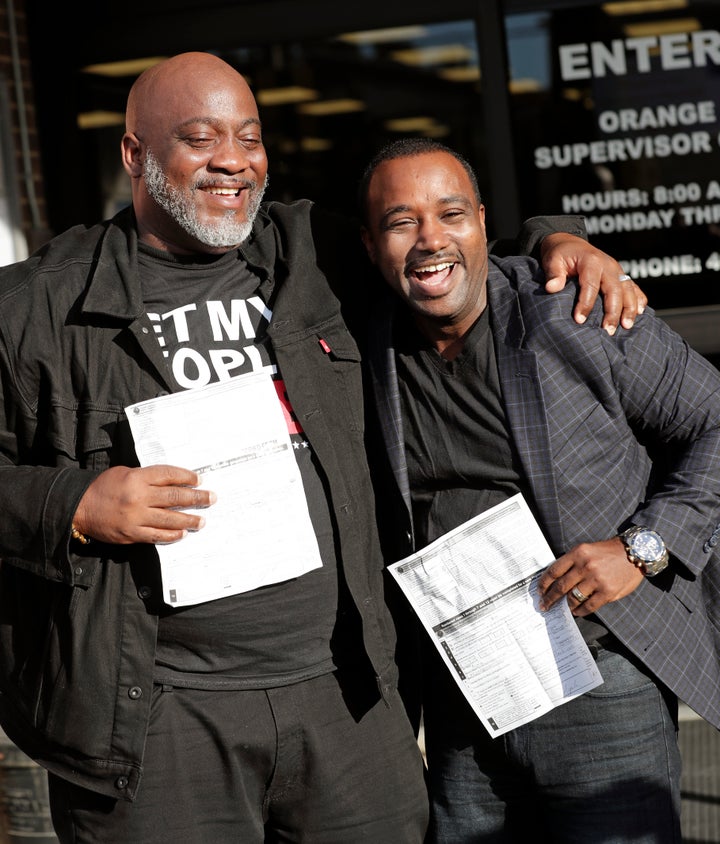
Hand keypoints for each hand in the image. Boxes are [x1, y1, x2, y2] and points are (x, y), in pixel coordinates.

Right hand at [72, 465, 215, 544]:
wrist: (79, 507)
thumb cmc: (103, 488)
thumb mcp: (124, 473)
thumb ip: (147, 477)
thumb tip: (173, 483)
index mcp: (137, 478)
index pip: (169, 475)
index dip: (187, 477)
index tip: (200, 479)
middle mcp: (139, 497)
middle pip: (175, 497)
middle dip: (197, 498)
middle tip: (211, 498)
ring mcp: (136, 517)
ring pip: (170, 519)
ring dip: (189, 520)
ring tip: (202, 520)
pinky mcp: (132, 534)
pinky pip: (157, 536)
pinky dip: (172, 535)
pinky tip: (183, 533)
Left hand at [537, 537, 643, 616]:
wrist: (635, 553)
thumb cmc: (608, 552)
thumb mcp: (587, 549)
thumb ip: (572, 563)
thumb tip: (556, 580)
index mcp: (578, 553)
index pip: (554, 570)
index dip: (544, 583)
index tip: (539, 591)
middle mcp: (585, 566)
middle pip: (561, 586)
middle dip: (550, 598)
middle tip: (544, 606)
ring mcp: (597, 579)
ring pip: (573, 597)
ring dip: (565, 606)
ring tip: (562, 609)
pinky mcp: (607, 592)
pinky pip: (589, 606)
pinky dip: (580, 611)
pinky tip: (576, 611)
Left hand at [540, 233, 647, 333]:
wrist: (571, 244)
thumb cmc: (561, 255)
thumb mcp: (553, 260)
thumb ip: (554, 274)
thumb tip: (552, 288)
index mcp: (591, 261)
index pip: (590, 285)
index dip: (585, 304)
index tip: (579, 320)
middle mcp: (608, 265)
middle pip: (614, 290)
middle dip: (613, 312)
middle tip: (608, 331)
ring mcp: (617, 270)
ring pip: (628, 290)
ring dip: (629, 309)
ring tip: (626, 327)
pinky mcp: (621, 275)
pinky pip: (634, 287)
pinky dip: (639, 299)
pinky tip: (639, 313)